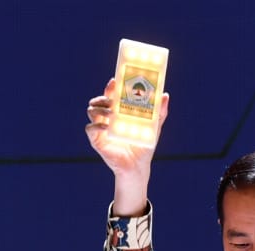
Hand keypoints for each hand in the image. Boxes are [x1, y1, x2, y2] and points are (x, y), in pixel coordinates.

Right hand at [85, 78, 169, 215]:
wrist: (138, 167)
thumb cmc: (143, 146)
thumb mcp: (153, 128)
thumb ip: (159, 113)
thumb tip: (165, 95)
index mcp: (118, 113)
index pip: (110, 95)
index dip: (110, 87)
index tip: (115, 80)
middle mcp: (107, 118)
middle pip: (98, 101)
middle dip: (103, 96)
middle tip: (113, 99)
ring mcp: (100, 129)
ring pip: (91, 111)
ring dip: (99, 108)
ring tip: (111, 112)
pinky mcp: (96, 141)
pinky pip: (90, 128)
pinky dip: (96, 125)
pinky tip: (106, 126)